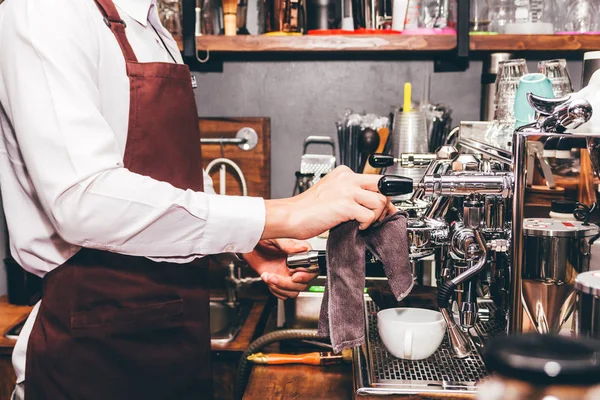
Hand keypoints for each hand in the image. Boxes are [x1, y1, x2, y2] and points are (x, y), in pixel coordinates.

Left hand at [243, 239, 317, 299]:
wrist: (249, 245)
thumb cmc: (262, 237)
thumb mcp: (275, 238)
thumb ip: (289, 244)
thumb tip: (302, 248)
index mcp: (301, 253)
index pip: (313, 269)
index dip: (305, 275)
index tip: (293, 275)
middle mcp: (297, 265)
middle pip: (303, 284)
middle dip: (288, 283)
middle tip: (276, 276)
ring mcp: (288, 274)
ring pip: (294, 291)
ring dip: (280, 287)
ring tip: (269, 277)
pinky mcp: (279, 281)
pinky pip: (283, 294)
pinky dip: (275, 290)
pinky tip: (267, 278)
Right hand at [262, 166, 396, 239]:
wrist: (290, 216)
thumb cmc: (307, 209)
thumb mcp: (330, 192)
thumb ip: (348, 193)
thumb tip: (368, 202)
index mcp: (344, 173)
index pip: (375, 179)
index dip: (382, 195)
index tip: (382, 208)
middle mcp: (347, 178)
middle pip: (383, 186)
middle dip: (385, 204)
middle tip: (380, 217)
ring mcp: (347, 190)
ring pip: (380, 201)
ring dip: (376, 216)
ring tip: (365, 223)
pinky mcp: (345, 205)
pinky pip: (369, 215)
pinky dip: (366, 224)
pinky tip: (357, 227)